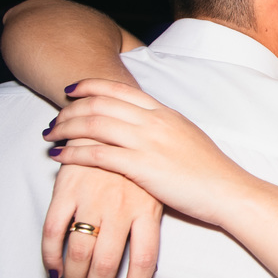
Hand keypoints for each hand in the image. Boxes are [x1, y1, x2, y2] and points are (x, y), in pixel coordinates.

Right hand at [42, 159, 161, 277]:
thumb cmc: (138, 162)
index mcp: (148, 211)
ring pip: (80, 253)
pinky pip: (54, 231)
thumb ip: (148, 224)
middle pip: (108, 264)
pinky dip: (50, 256)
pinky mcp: (67, 188)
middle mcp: (121, 207)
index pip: (144, 263)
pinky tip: (53, 271)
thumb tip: (144, 268)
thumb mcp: (155, 189)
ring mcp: (92, 197)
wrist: (111, 119)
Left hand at [43, 79, 251, 235]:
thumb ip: (164, 128)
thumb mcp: (187, 137)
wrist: (228, 191)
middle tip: (54, 120)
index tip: (71, 91)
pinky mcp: (142, 167)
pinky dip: (73, 153)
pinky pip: (97, 154)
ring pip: (94, 124)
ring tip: (50, 137)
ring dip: (66, 128)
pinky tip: (60, 157)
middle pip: (100, 103)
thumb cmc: (210, 171)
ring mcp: (148, 142)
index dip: (89, 86)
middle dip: (70, 109)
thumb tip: (146, 126)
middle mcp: (154, 121)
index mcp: (164, 112)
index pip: (119, 89)